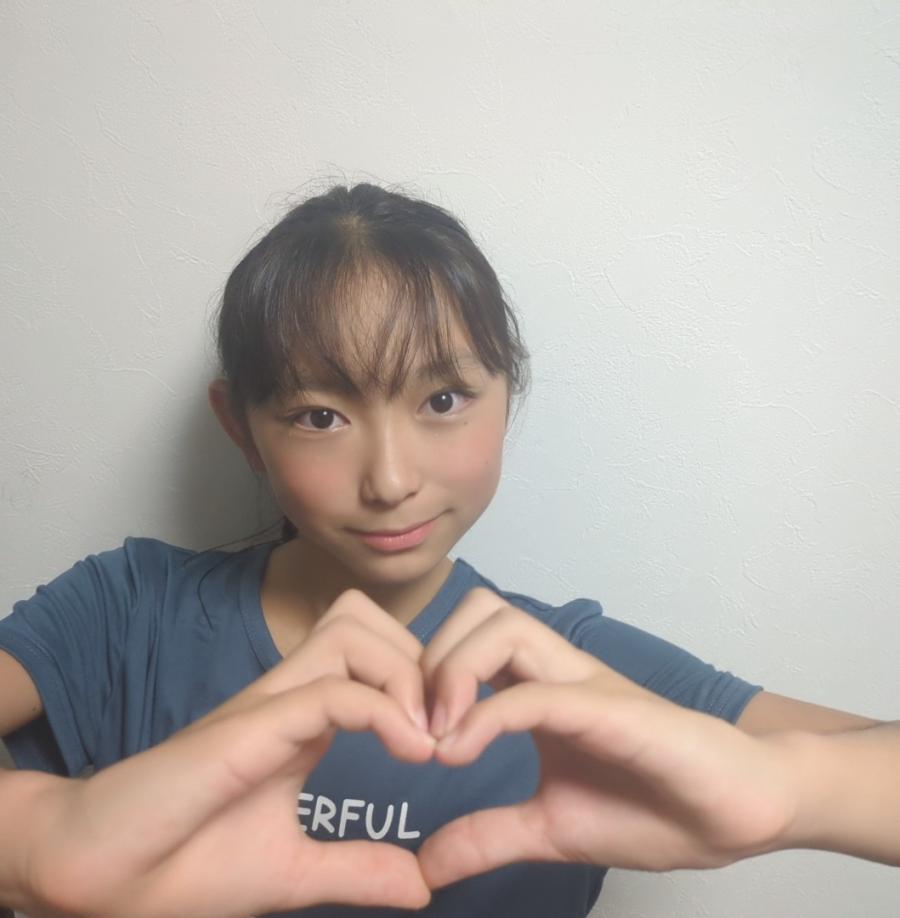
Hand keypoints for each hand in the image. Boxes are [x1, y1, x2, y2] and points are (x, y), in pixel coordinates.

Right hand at [17, 591, 435, 917]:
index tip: (452, 742)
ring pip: (352, 630)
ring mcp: (268, 703)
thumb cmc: (183, 865)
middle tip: (447, 727)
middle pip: (367, 620)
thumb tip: (420, 886)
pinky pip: (330, 689)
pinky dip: (381, 709)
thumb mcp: (293, 870)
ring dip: (405, 672)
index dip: (421, 681)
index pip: (372, 652)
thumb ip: (355, 868)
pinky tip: (412, 752)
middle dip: (421, 659)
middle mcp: (288, 696)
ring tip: (427, 738)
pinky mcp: (248, 725)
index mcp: (302, 719)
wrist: (98, 878)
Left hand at [417, 590, 799, 887]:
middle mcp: (557, 671)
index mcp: (538, 689)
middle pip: (477, 608)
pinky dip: (489, 714)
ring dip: (453, 669)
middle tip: (415, 727)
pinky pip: (540, 690)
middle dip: (430, 656)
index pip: (466, 637)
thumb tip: (424, 867)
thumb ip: (487, 836)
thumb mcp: (549, 829)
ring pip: (503, 623)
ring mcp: (584, 683)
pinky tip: (463, 750)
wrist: (741, 813)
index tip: (403, 738)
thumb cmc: (655, 809)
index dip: (421, 672)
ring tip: (439, 736)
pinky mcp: (613, 709)